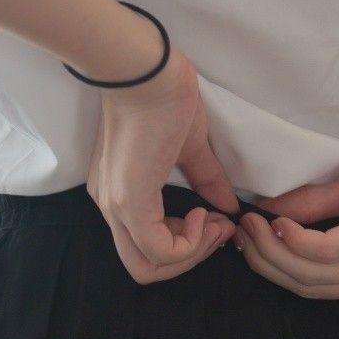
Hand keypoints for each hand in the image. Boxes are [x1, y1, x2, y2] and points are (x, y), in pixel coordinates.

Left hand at [87, 47, 239, 282]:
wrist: (145, 70)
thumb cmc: (161, 97)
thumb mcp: (189, 148)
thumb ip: (206, 179)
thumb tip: (229, 205)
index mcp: (119, 193)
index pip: (145, 248)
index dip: (187, 245)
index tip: (217, 219)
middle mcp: (110, 206)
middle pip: (144, 268)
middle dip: (191, 258)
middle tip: (219, 228)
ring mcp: (116, 206)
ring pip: (147, 267)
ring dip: (193, 253)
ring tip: (215, 221)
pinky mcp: (129, 202)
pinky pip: (159, 250)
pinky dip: (189, 244)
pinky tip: (205, 214)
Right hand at [234, 126, 338, 299]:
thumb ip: (315, 207)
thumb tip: (267, 213)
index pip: (315, 287)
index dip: (274, 268)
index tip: (244, 242)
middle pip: (307, 286)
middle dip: (265, 262)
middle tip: (238, 233)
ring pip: (310, 273)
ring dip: (271, 250)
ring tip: (249, 224)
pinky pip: (325, 251)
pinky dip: (294, 239)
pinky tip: (276, 222)